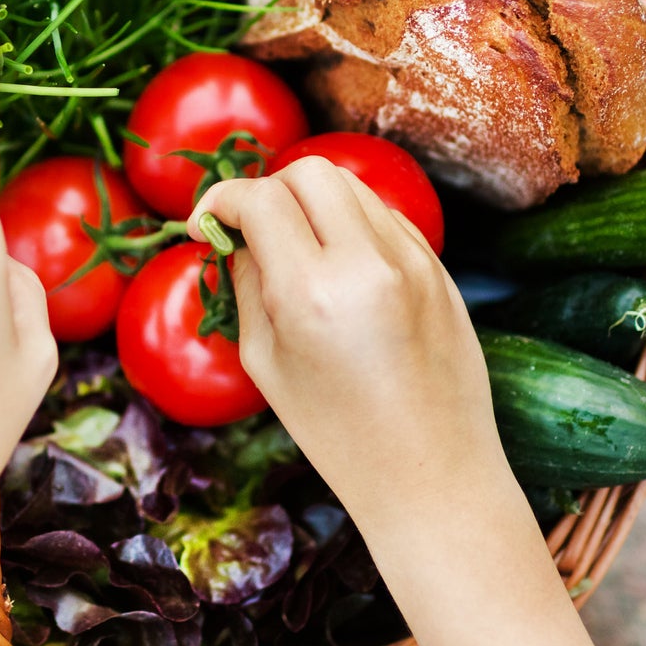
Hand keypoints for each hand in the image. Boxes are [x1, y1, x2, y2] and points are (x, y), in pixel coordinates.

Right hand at [190, 157, 519, 539]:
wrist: (430, 472)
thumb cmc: (337, 433)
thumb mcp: (267, 363)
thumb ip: (247, 285)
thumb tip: (236, 236)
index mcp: (312, 292)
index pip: (260, 199)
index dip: (221, 201)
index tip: (206, 226)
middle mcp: (368, 263)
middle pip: (309, 172)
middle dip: (269, 189)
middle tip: (253, 231)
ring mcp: (413, 261)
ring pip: (351, 186)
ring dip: (313, 203)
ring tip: (298, 250)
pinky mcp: (439, 269)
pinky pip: (386, 217)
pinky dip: (353, 224)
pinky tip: (340, 268)